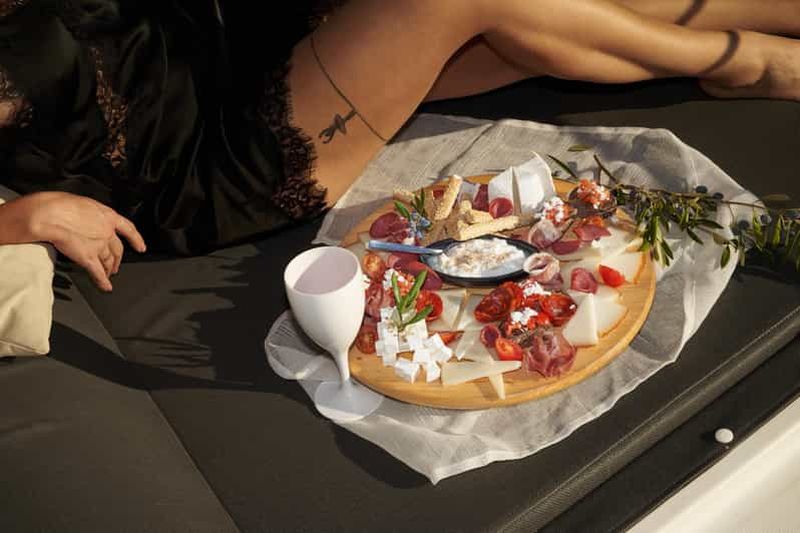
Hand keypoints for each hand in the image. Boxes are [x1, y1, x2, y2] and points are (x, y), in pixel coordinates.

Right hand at [26, 192, 146, 291]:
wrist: (50, 214)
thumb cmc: (60, 204)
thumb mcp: (84, 203)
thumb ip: (91, 214)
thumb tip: (88, 218)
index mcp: (108, 216)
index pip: (128, 229)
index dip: (136, 239)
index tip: (141, 247)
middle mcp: (107, 232)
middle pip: (117, 250)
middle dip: (117, 259)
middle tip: (116, 266)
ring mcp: (99, 246)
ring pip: (108, 261)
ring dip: (109, 269)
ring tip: (109, 275)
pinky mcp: (88, 257)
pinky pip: (98, 272)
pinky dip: (103, 281)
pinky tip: (106, 287)